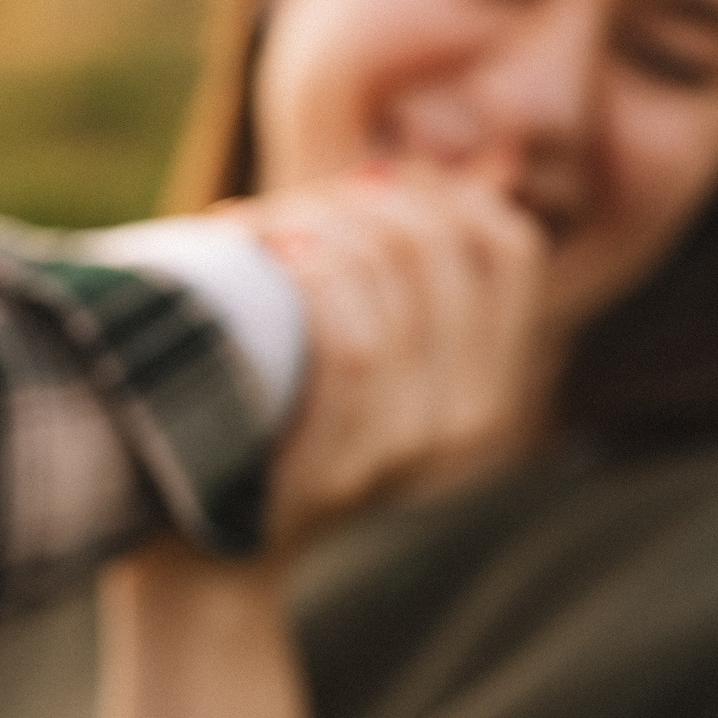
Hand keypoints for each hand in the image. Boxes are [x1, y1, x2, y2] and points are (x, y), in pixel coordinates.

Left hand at [231, 157, 546, 551]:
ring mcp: (412, 454)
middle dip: (354, 204)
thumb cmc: (270, 421)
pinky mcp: (344, 473)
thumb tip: (489, 158)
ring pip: (389, 283)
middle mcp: (472, 424)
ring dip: (310, 230)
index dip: (439, 190)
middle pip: (440, 247)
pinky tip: (254, 259)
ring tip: (254, 233)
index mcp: (490, 389)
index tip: (363, 184)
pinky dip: (300, 283)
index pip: (510, 247)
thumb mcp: (361, 338)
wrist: (207, 559)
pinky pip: (348, 343)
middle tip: (287, 214)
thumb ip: (409, 262)